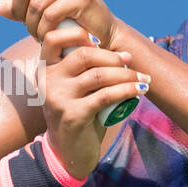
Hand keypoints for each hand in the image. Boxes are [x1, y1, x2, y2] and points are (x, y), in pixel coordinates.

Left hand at [0, 0, 120, 47]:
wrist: (103, 31)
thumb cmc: (69, 18)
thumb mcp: (42, 9)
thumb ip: (20, 7)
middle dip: (18, 10)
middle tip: (26, 26)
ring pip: (35, 5)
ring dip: (32, 26)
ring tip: (39, 34)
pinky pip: (49, 16)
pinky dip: (44, 32)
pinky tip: (48, 37)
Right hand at [36, 24, 149, 180]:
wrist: (67, 152)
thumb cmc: (76, 115)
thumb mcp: (72, 89)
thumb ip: (82, 70)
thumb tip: (119, 50)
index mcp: (44, 70)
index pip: (53, 38)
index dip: (78, 34)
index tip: (99, 42)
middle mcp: (47, 81)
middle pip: (84, 55)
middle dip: (113, 56)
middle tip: (130, 60)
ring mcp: (58, 98)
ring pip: (99, 75)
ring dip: (127, 74)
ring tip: (143, 79)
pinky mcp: (73, 115)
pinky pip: (106, 95)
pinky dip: (127, 90)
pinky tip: (140, 91)